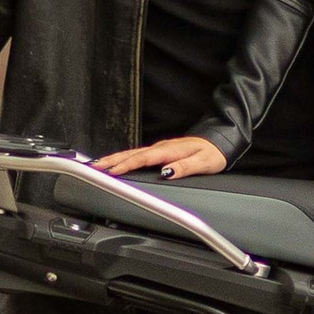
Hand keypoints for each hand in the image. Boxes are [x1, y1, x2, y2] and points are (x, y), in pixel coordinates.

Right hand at [96, 136, 226, 180]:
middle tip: (93, 167)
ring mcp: (160, 148)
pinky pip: (138, 155)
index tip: (111, 171)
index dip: (126, 165)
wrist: (220, 141)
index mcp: (170, 150)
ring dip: (114, 158)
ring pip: (133, 153)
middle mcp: (162, 147)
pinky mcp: (161, 151)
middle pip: (132, 154)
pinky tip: (117, 161)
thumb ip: (185, 167)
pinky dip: (124, 157)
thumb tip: (167, 172)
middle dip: (112, 160)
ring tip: (97, 164)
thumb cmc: (213, 153)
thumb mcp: (204, 162)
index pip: (143, 159)